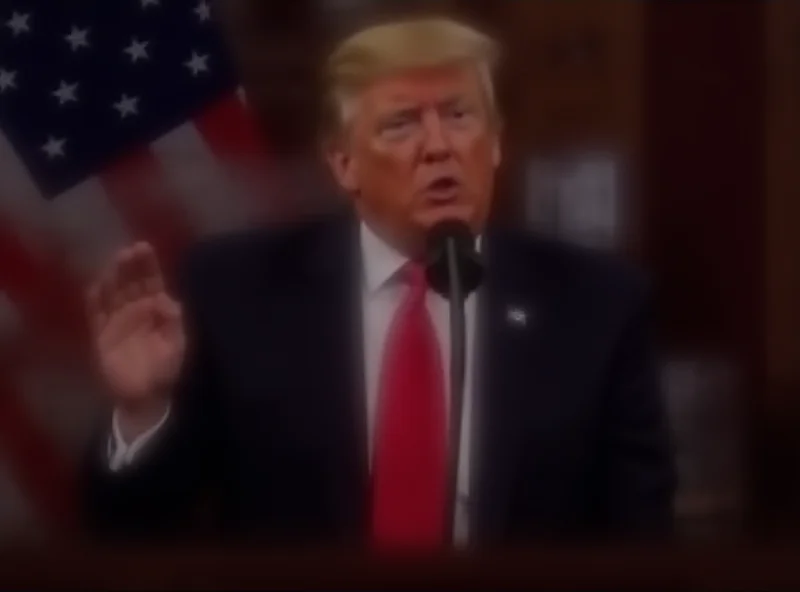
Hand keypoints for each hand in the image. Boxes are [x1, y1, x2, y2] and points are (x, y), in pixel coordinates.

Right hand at [86, 242, 185, 409]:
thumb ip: (173, 322)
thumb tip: (166, 299)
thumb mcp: (177, 346)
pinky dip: (95, 300)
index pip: (152, 281)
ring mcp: (118, 321)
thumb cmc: (165, 370)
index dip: (148, 265)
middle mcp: (136, 310)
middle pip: (131, 282)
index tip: (145, 248)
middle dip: (130, 266)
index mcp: (156, 309)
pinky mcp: (101, 335)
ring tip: (116, 262)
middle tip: (129, 251)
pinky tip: (96, 286)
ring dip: (114, 277)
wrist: (146, 396)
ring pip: (114, 293)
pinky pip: (96, 314)